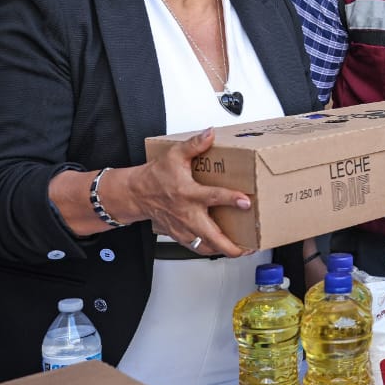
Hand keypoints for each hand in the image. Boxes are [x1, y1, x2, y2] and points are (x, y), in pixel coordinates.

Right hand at [126, 128, 254, 256]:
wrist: (135, 194)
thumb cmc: (155, 176)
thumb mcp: (174, 155)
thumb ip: (195, 144)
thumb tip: (210, 133)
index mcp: (188, 193)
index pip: (213, 197)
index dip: (231, 199)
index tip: (246, 202)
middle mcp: (187, 214)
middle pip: (212, 236)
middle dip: (231, 245)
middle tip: (249, 246)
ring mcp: (184, 228)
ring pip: (205, 247)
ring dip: (224, 251)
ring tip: (242, 250)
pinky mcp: (180, 236)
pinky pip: (197, 248)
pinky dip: (211, 250)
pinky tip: (223, 249)